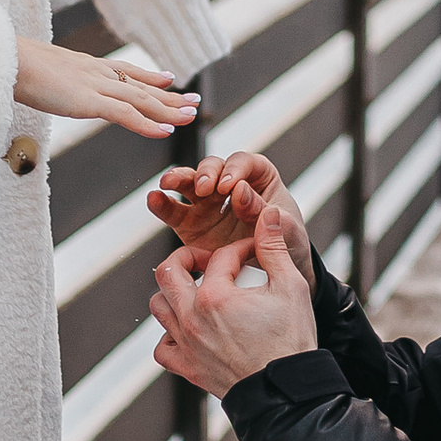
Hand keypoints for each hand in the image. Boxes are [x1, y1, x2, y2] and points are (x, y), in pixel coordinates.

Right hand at [13, 38, 198, 141]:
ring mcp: (94, 86)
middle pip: (141, 86)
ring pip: (141, 99)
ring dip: (169, 109)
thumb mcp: (40, 71)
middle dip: (170, 96)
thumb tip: (49, 79)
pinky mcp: (88, 101)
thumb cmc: (13, 66)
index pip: (127, 72)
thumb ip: (54, 76)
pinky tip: (166, 131)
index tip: (170, 80)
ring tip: (191, 115)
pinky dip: (148, 123)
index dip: (150, 78)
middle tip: (195, 101)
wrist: (4, 59)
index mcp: (86, 66)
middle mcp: (97, 73)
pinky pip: (125, 114)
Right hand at [147, 150, 314, 281]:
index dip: (235, 170)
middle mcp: (230, 186)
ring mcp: (208, 204)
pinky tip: (154, 199)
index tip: (231, 186)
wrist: (274, 277)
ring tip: (167, 183)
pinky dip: (162, 204)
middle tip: (204, 189)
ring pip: (188, 183)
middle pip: (213, 167)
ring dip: (177, 179)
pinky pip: (174, 211)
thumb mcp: (285, 230)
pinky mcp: (191, 225)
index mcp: (259, 179)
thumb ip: (263, 212)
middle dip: (206, 174)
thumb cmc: (287, 244)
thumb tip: (240, 192)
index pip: (244, 163)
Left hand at [150, 206, 317, 395]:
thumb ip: (274, 247)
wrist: (287, 392)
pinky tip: (190, 329)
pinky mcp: (188, 368)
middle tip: (208, 261)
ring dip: (174, 293)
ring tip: (197, 291)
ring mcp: (186, 344)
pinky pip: (163, 347)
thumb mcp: (290, 287)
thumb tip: (266, 214)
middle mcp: (192, 318)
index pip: (219, 256)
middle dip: (188, 258)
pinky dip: (170, 335)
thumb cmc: (291, 341)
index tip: (256, 254)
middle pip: (168, 272)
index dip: (241, 249)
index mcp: (216, 296)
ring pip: (158, 306)